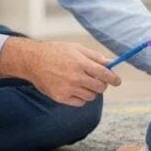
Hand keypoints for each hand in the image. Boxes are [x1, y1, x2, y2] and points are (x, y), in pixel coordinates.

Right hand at [0, 38, 120, 106]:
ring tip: (82, 82)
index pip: (104, 74)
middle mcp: (75, 77)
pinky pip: (80, 102)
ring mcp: (68, 89)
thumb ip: (94, 56)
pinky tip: (74, 89)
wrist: (32, 61)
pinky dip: (81, 98)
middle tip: (97, 80)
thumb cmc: (55, 52)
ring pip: (91, 96)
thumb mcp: (75, 48)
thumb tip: (109, 63)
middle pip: (100, 87)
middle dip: (102, 84)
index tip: (117, 81)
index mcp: (81, 63)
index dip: (114, 78)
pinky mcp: (61, 97)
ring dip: (91, 91)